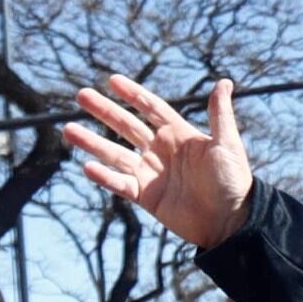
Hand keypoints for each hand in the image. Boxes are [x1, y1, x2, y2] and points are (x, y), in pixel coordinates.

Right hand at [63, 74, 255, 248]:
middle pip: (126, 126)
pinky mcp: (147, 197)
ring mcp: (152, 173)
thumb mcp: (227, 144)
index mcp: (179, 134)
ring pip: (115, 154)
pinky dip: (104, 177)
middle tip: (81, 96)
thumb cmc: (233, 180)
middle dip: (104, 111)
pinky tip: (87, 167)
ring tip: (68, 130)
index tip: (111, 80)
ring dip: (92, 142)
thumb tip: (223, 81)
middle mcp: (161, 151)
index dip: (132, 94)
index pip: (151, 108)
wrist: (232, 221)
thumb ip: (219, 114)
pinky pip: (120, 184)